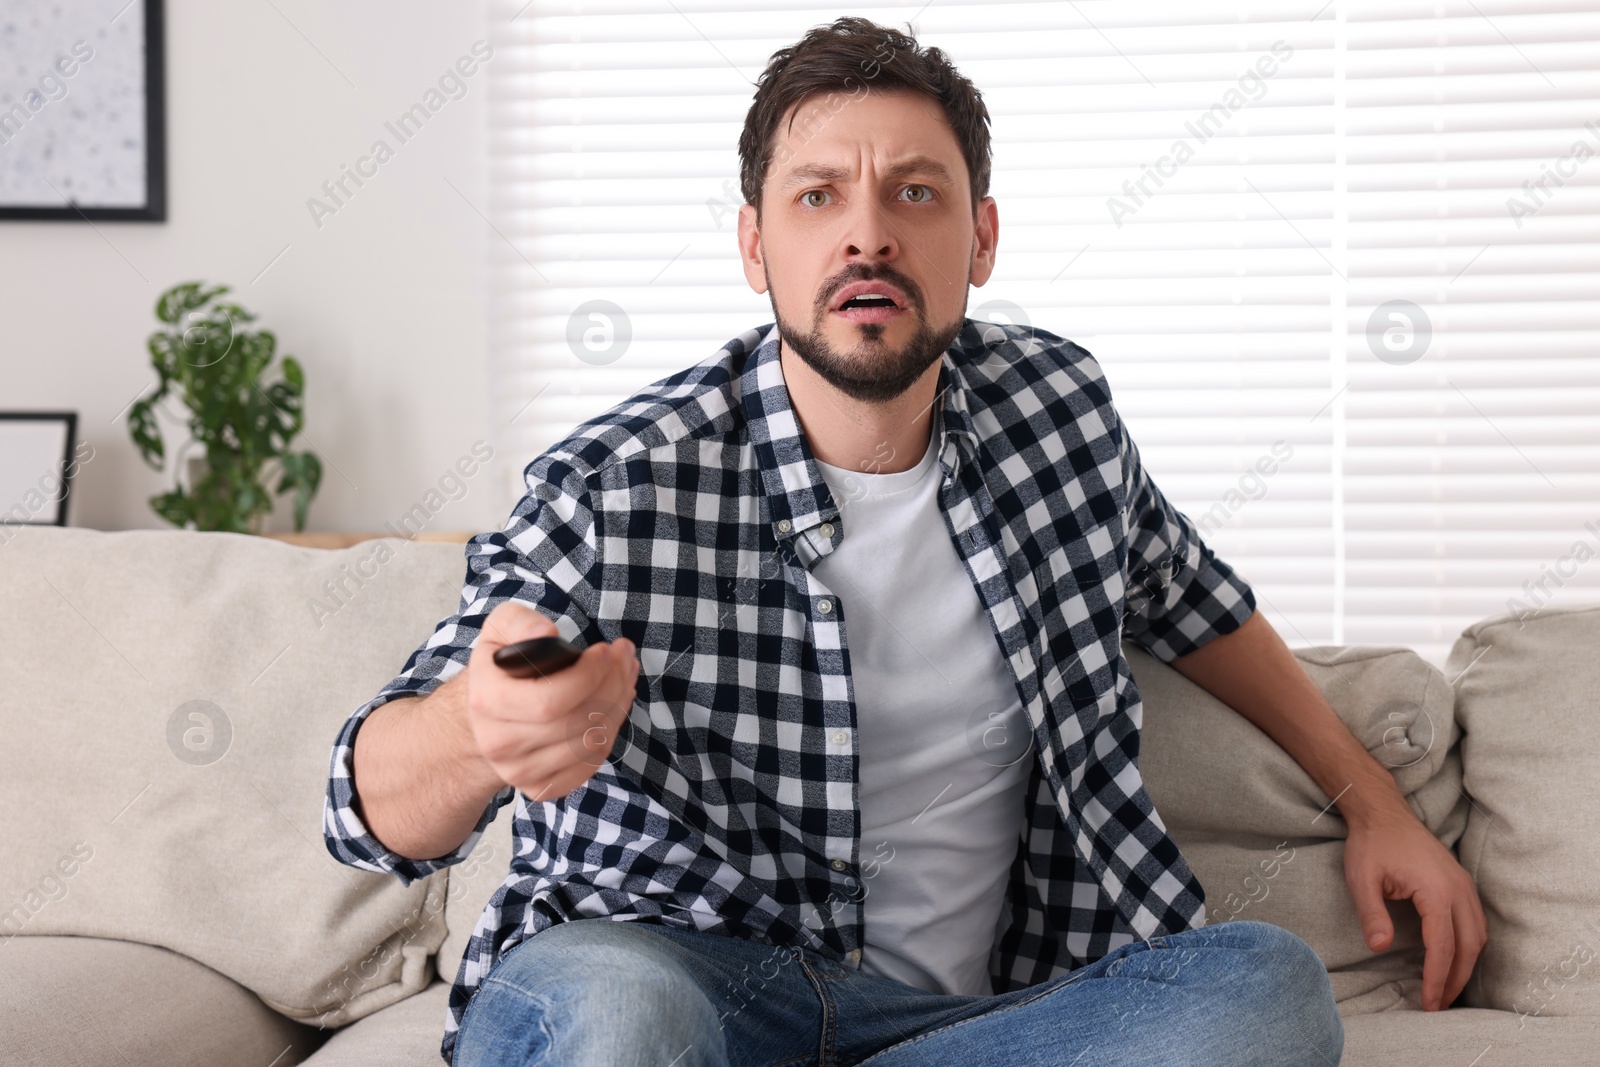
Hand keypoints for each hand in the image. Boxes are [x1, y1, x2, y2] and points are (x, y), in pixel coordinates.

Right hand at [466, 601, 638, 801]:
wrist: (482, 716)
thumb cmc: (501, 667)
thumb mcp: (499, 628)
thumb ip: (519, 622)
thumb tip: (546, 634)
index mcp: (487, 703)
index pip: (550, 701)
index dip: (589, 676)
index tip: (607, 650)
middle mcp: (499, 744)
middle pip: (576, 721)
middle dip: (612, 684)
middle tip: (625, 656)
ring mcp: (519, 771)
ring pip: (590, 743)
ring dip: (618, 704)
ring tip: (624, 675)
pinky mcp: (540, 787)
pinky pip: (591, 764)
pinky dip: (611, 732)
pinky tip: (614, 704)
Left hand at [1343, 805, 1487, 1010]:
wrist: (1383, 812)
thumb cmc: (1371, 844)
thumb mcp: (1362, 879)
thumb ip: (1372, 913)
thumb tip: (1379, 947)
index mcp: (1436, 890)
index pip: (1443, 946)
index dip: (1436, 978)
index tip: (1428, 1003)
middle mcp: (1458, 889)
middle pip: (1468, 946)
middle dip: (1455, 979)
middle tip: (1438, 1005)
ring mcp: (1464, 885)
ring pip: (1477, 936)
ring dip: (1465, 964)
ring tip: (1445, 988)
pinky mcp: (1462, 882)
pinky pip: (1475, 922)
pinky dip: (1469, 945)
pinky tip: (1453, 958)